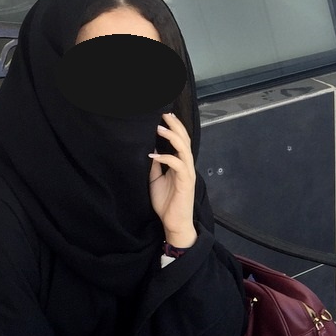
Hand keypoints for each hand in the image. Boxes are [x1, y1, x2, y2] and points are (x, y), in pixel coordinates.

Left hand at [149, 111, 196, 247]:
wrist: (174, 222)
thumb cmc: (166, 202)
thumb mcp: (155, 179)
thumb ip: (155, 164)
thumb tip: (149, 148)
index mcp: (180, 164)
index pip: (180, 140)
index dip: (174, 126)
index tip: (163, 115)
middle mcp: (186, 166)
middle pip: (185, 140)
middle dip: (175, 125)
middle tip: (164, 113)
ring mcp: (187, 173)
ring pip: (184, 149)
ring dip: (172, 137)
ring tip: (159, 128)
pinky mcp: (185, 182)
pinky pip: (178, 165)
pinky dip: (166, 157)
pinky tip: (154, 154)